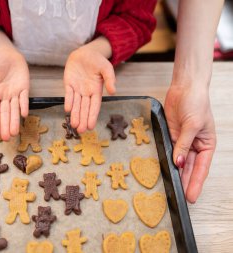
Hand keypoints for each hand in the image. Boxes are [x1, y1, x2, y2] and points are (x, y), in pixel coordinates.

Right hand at [0, 47, 28, 140]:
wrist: (7, 54)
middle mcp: (5, 97)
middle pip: (5, 114)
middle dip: (6, 126)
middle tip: (6, 139)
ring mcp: (15, 93)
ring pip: (15, 110)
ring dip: (15, 121)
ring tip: (15, 133)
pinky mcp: (24, 88)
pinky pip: (24, 98)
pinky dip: (24, 106)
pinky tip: (24, 115)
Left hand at [64, 44, 115, 132]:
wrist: (85, 52)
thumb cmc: (98, 61)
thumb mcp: (106, 68)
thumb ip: (110, 79)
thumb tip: (113, 92)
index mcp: (96, 91)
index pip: (94, 106)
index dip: (92, 116)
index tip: (91, 126)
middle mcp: (86, 92)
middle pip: (84, 108)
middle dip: (83, 119)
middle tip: (81, 131)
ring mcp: (77, 89)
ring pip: (76, 104)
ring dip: (75, 115)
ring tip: (74, 126)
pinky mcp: (68, 84)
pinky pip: (68, 94)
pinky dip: (68, 101)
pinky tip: (67, 110)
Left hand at [164, 84, 215, 202]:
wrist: (185, 88)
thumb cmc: (196, 103)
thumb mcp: (193, 125)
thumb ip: (184, 144)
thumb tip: (178, 162)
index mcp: (207, 145)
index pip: (202, 168)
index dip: (196, 183)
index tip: (191, 196)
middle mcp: (195, 146)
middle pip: (190, 169)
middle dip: (185, 183)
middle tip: (179, 198)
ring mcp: (182, 142)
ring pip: (178, 162)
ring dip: (175, 174)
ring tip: (170, 189)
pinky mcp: (171, 136)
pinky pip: (168, 151)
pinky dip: (165, 161)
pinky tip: (162, 170)